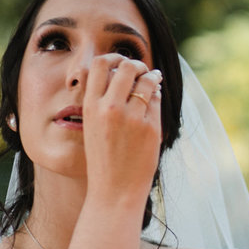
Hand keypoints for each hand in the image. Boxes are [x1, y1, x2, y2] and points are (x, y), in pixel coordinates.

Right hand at [81, 53, 162, 202]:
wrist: (114, 191)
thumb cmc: (104, 160)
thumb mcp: (93, 126)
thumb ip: (102, 102)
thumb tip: (123, 75)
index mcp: (90, 106)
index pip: (100, 65)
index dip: (113, 58)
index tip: (121, 62)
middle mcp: (109, 108)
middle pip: (126, 67)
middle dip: (137, 64)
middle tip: (143, 69)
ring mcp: (132, 118)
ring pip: (146, 81)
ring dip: (152, 76)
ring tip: (154, 78)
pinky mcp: (150, 128)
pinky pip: (156, 101)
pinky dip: (157, 94)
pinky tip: (157, 95)